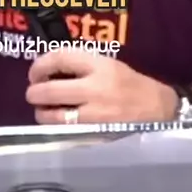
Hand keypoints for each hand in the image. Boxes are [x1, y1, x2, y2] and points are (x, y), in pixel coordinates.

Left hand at [26, 48, 177, 124]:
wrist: (159, 110)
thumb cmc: (130, 84)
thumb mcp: (109, 64)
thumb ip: (81, 65)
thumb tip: (48, 69)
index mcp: (99, 65)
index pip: (60, 57)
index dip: (41, 64)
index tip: (35, 72)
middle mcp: (95, 88)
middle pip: (51, 89)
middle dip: (35, 92)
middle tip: (32, 93)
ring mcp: (95, 114)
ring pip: (55, 115)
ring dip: (41, 112)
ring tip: (41, 110)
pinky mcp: (96, 134)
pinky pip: (66, 131)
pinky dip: (55, 127)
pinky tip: (55, 124)